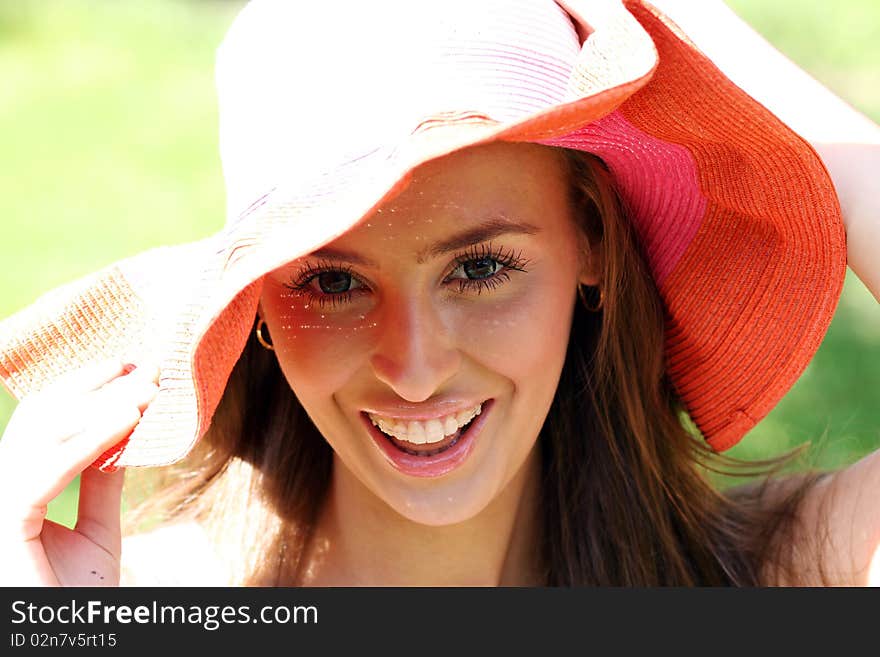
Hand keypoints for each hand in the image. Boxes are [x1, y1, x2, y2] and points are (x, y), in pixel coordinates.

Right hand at [0, 360, 157, 585]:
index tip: (129, 368)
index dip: (81, 391)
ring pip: (41, 438)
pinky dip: (88, 443)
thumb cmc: (78, 597)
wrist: (74, 639)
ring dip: (100, 409)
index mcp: (13, 491)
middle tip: (146, 370)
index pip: (40, 426)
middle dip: (94, 390)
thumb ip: (100, 482)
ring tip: (147, 392)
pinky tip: (126, 422)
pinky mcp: (3, 526)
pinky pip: (43, 474)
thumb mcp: (96, 530)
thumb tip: (120, 435)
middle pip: (39, 422)